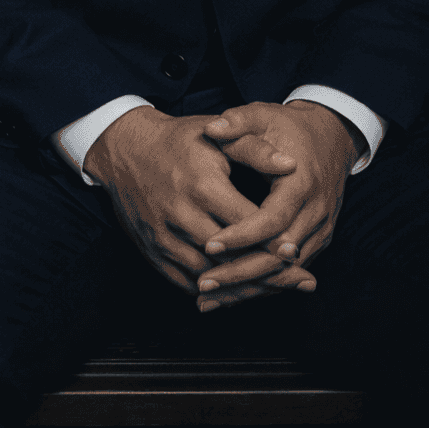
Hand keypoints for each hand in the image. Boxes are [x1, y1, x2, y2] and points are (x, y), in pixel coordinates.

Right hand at [83, 105, 314, 300]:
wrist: (125, 149)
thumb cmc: (178, 140)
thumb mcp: (216, 134)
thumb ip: (256, 150)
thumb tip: (292, 166)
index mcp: (202, 187)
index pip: (249, 226)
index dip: (277, 242)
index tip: (299, 253)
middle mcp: (181, 217)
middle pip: (233, 259)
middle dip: (271, 274)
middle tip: (303, 282)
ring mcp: (164, 238)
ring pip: (211, 278)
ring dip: (246, 289)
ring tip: (278, 291)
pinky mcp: (153, 251)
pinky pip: (187, 284)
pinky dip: (215, 293)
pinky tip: (240, 292)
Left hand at [194, 100, 364, 310]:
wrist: (330, 137)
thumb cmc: (289, 127)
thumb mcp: (263, 116)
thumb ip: (238, 122)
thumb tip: (213, 129)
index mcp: (301, 184)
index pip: (272, 220)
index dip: (242, 235)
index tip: (210, 245)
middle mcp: (315, 213)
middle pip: (279, 256)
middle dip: (241, 273)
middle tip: (203, 284)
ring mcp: (319, 230)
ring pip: (284, 271)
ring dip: (249, 287)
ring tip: (209, 298)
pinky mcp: (316, 241)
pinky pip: (288, 270)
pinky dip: (261, 284)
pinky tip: (230, 295)